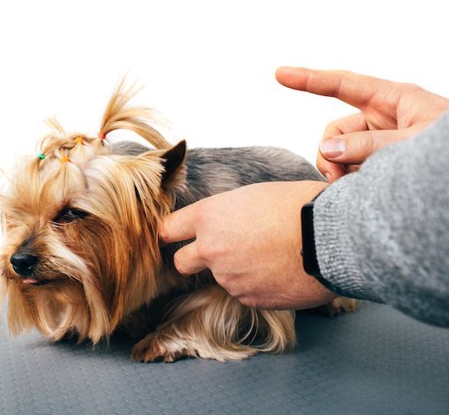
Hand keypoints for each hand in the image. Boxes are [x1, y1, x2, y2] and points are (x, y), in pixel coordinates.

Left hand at [160, 180, 335, 309]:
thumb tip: (222, 225)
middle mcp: (210, 249)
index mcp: (208, 217)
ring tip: (269, 255)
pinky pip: (244, 292)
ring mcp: (228, 278)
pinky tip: (278, 271)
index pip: (167, 230)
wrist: (328, 236)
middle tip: (214, 253)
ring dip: (235, 271)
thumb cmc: (296, 206)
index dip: (169, 234)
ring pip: (220, 277)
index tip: (171, 237)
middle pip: (180, 263)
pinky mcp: (249, 298)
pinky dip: (256, 285)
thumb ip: (225, 214)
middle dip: (190, 260)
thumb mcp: (251, 196)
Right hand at [276, 67, 448, 181]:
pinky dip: (353, 184)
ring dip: (343, 174)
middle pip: (336, 130)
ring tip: (360, 192)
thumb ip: (368, 146)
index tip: (279, 74)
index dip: (309, 79)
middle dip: (331, 154)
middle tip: (337, 181)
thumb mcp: (413, 146)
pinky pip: (353, 171)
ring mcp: (384, 143)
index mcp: (396, 100)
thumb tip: (326, 149)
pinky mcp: (384, 166)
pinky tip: (365, 196)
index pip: (343, 84)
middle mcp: (386, 119)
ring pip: (341, 155)